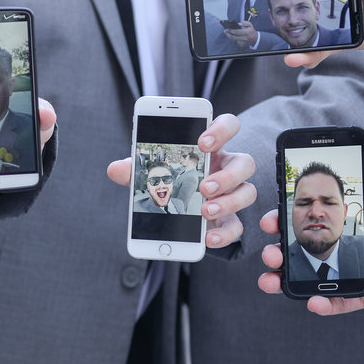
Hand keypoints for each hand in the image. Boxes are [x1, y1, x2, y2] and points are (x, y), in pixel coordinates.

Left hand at [105, 113, 255, 248]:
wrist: (177, 212)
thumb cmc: (168, 181)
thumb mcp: (151, 173)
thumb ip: (135, 169)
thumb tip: (115, 169)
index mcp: (210, 149)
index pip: (228, 126)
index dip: (221, 129)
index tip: (203, 142)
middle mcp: (226, 168)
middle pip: (245, 162)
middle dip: (227, 174)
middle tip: (203, 186)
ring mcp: (231, 194)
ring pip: (248, 192)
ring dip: (229, 202)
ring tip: (204, 211)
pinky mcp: (229, 220)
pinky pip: (237, 226)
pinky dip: (224, 234)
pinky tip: (206, 238)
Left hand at [224, 23, 257, 46]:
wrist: (255, 39)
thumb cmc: (251, 31)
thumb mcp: (250, 25)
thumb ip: (245, 23)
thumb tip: (239, 24)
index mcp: (247, 32)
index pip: (237, 32)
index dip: (231, 30)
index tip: (227, 29)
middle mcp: (244, 38)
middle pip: (233, 37)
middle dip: (228, 34)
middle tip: (225, 31)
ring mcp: (243, 42)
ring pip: (233, 40)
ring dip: (230, 37)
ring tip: (227, 33)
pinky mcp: (242, 45)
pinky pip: (235, 42)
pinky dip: (233, 40)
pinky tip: (232, 37)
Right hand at [257, 180, 363, 313]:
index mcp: (338, 220)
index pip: (301, 220)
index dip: (281, 221)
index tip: (271, 223)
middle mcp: (338, 247)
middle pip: (297, 253)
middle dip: (276, 254)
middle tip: (272, 254)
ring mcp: (349, 271)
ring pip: (309, 280)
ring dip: (286, 282)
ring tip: (271, 281)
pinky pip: (341, 303)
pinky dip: (325, 305)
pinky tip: (314, 303)